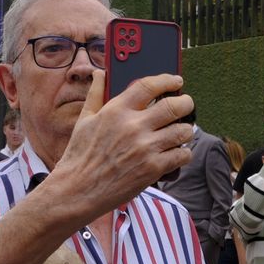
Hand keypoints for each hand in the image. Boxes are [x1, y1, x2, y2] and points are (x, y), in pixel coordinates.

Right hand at [49, 71, 194, 223]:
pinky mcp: (152, 169)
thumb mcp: (84, 120)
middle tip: (186, 106)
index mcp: (116, 110)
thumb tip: (99, 73)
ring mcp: (145, 148)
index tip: (176, 81)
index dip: (168, 80)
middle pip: (174, 106)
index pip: (149, 85)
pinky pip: (182, 155)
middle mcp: (133, 126)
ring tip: (180, 132)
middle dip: (186, 104)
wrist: (77, 190)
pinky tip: (176, 153)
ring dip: (185, 130)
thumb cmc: (79, 156)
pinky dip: (183, 153)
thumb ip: (95, 93)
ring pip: (182, 131)